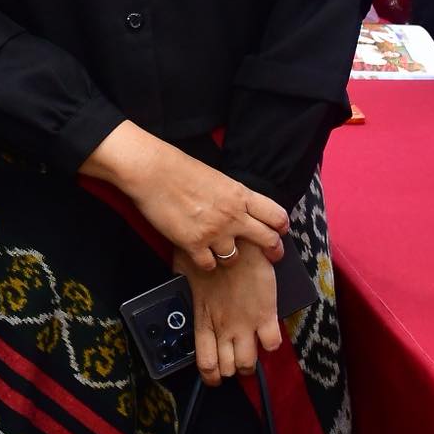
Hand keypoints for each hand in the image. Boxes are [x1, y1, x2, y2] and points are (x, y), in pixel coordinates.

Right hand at [127, 144, 287, 271]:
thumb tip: (240, 207)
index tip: (280, 231)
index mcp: (240, 194)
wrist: (152, 172)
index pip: (275, 215)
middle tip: (272, 255)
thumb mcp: (216, 177)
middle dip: (273, 250)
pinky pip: (209, 265)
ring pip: (235, 258)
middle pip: (267, 240)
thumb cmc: (179, 168)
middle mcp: (232, 216)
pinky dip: (206, 262)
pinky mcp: (194, 245)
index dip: (281, 226)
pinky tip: (201, 255)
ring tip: (223, 252)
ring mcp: (214, 232)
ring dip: (231, 257)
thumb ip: (232, 195)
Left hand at [174, 249, 283, 386]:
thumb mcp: (184, 274)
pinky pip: (272, 344)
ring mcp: (246, 323)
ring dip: (249, 362)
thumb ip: (187, 295)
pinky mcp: (266, 313)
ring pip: (249, 363)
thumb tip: (183, 303)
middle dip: (231, 369)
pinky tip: (266, 334)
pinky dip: (270, 344)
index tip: (215, 377)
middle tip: (234, 360)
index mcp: (203, 319)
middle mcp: (224, 327)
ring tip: (249, 352)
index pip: (206, 363)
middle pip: (229, 368)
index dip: (211, 376)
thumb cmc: (207, 251)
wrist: (235, 238)